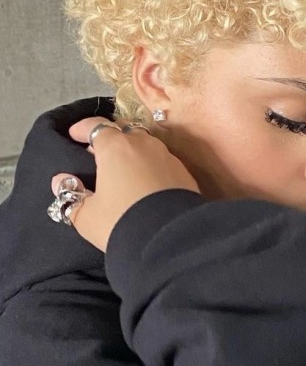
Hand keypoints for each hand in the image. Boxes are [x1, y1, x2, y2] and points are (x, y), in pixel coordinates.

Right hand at [51, 116, 199, 251]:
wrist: (170, 239)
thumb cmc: (122, 221)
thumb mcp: (87, 216)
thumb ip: (71, 196)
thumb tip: (61, 180)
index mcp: (116, 147)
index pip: (96, 127)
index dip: (83, 128)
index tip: (74, 134)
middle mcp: (143, 144)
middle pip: (123, 132)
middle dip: (109, 139)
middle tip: (97, 155)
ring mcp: (167, 156)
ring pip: (145, 145)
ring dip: (132, 152)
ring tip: (122, 169)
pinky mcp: (184, 172)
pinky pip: (161, 161)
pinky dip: (150, 166)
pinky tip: (145, 183)